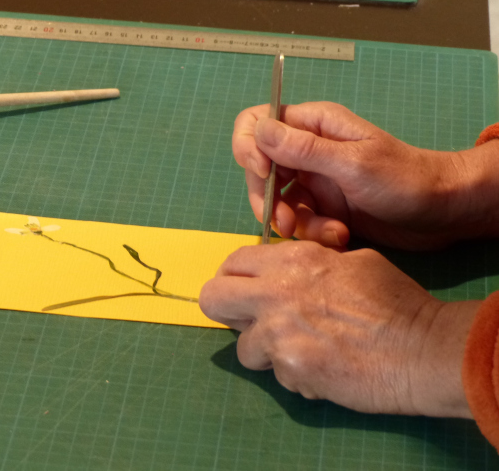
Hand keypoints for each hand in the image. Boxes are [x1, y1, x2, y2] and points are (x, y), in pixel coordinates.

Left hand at [199, 241, 477, 416]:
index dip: (234, 278)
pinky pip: (276, 375)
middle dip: (227, 311)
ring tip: (301, 352)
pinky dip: (296, 376)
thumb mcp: (353, 262)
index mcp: (290, 259)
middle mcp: (275, 290)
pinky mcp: (289, 366)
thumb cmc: (396, 302)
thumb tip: (292, 272)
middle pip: (212, 298)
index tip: (244, 291)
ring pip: (243, 347)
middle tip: (250, 322)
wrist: (423, 348)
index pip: (233, 261)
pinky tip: (325, 370)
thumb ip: (313, 263)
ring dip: (266, 353)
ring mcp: (277, 330)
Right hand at [232, 101, 491, 249]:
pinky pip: (298, 220)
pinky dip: (313, 232)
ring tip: (327, 232)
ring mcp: (313, 179)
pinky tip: (339, 236)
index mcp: (313, 125)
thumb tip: (259, 131)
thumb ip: (303, 149)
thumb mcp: (352, 163)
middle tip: (283, 221)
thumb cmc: (406, 179)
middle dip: (266, 198)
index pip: (257, 123)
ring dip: (294, 221)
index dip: (249, 147)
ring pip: (275, 200)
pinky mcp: (322, 207)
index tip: (263, 173)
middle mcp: (307, 150)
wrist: (443, 213)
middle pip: (258, 168)